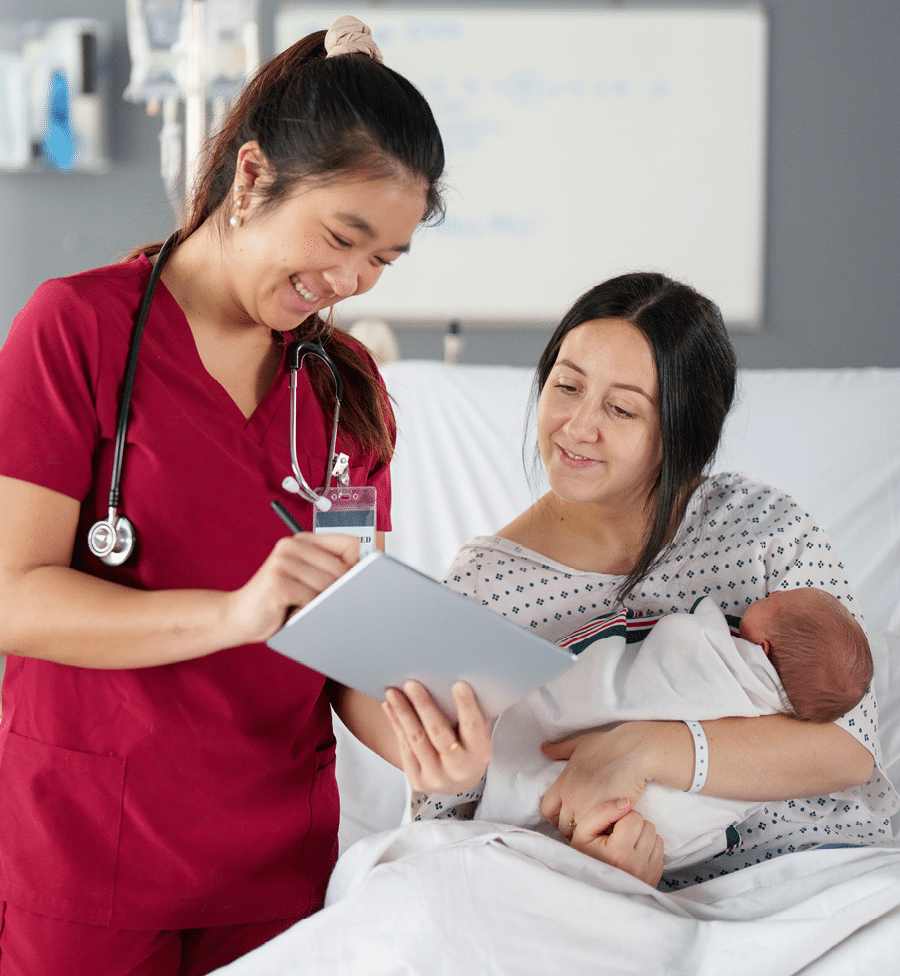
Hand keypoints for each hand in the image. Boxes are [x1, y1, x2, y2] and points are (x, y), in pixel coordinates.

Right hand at [225, 532, 359, 644]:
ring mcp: (283, 561)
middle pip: (342, 569)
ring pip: (328, 586)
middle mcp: (291, 546)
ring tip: (303, 606)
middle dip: (337, 591)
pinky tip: (293, 611)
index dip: (357, 566)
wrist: (239, 616)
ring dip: (320, 604)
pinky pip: (312, 599)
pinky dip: (307, 611)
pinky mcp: (278, 581)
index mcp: (301, 541)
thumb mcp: (306, 580)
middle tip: (321, 603)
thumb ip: (330, 571)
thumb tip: (366, 573)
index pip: (349, 544)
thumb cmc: (276, 601)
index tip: (355, 582)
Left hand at [382, 680, 490, 793]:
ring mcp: (437, 777)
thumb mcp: (477, 734)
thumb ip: (472, 713)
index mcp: (480, 753)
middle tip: (411, 684)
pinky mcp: (418, 780)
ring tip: (392, 692)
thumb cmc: (467, 746)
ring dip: (403, 713)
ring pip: (416, 740)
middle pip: (439, 734)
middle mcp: (459, 768)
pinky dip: (396, 724)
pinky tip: (389, 706)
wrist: (457, 783)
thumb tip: (463, 677)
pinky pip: (404, 747)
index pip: (473, 727)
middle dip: (424, 706)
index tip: (459, 685)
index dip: (467, 707)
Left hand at [540, 722, 684, 834]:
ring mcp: (587, 808)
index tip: (567, 816)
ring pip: (580, 833)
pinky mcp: (607, 816)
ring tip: (599, 829)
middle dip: (572, 828)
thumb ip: (561, 749)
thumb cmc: (610, 745)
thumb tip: (544, 748)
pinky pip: (599, 834)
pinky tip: (610, 829)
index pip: (547, 809)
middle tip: (586, 825)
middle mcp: (571, 797)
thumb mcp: (580, 743)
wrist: (636, 751)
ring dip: (588, 833)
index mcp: (563, 782)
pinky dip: (603, 834)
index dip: (555, 815)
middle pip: (562, 825)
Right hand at [574, 811, 664, 886]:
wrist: (591, 888)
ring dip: (643, 837)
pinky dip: (649, 849)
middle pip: (648, 826)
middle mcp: (636, 865)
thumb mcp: (583, 832)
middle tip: (620, 836)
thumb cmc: (585, 857)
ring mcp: (647, 873)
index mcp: (618, 852)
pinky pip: (660, 851)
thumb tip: (627, 802)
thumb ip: (603, 812)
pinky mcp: (654, 878)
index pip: (635, 817)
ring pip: (656, 837)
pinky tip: (634, 854)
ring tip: (627, 845)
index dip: (623, 817)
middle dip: (634, 826)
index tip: (613, 828)